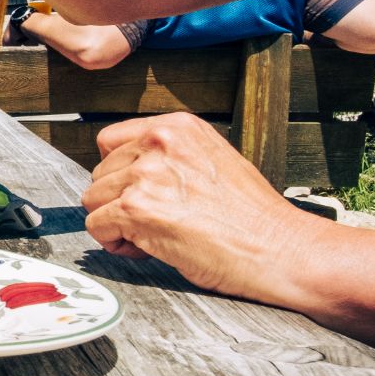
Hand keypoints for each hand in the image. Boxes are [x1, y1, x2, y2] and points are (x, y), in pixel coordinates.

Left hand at [81, 113, 318, 302]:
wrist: (280, 249)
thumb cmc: (252, 217)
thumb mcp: (212, 161)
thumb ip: (168, 157)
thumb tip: (124, 172)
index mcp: (177, 126)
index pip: (110, 141)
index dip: (120, 173)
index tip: (140, 192)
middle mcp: (159, 142)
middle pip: (100, 172)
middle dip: (119, 201)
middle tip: (156, 221)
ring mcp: (146, 173)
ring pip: (94, 199)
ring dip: (116, 222)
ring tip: (154, 235)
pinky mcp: (136, 208)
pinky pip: (97, 227)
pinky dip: (116, 244)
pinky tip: (148, 249)